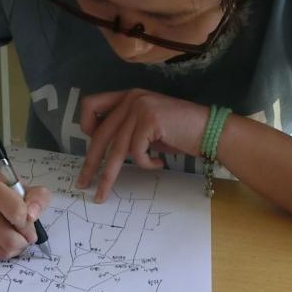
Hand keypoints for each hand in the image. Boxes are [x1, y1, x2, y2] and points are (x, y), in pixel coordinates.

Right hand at [0, 166, 51, 259]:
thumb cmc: (0, 186)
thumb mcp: (22, 185)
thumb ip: (36, 198)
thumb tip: (33, 216)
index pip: (16, 212)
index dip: (27, 221)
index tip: (28, 218)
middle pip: (9, 240)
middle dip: (24, 241)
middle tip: (26, 234)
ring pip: (1, 251)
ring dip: (15, 247)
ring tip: (15, 234)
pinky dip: (1, 247)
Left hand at [77, 89, 208, 201]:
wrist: (210, 130)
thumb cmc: (180, 133)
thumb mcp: (147, 128)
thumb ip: (126, 132)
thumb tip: (102, 152)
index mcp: (127, 97)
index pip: (92, 105)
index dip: (86, 127)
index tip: (89, 148)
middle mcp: (131, 98)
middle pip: (100, 134)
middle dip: (90, 163)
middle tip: (82, 184)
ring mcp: (140, 107)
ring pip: (115, 149)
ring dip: (108, 176)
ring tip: (102, 194)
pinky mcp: (150, 119)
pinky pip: (137, 152)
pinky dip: (145, 163)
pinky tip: (159, 163)